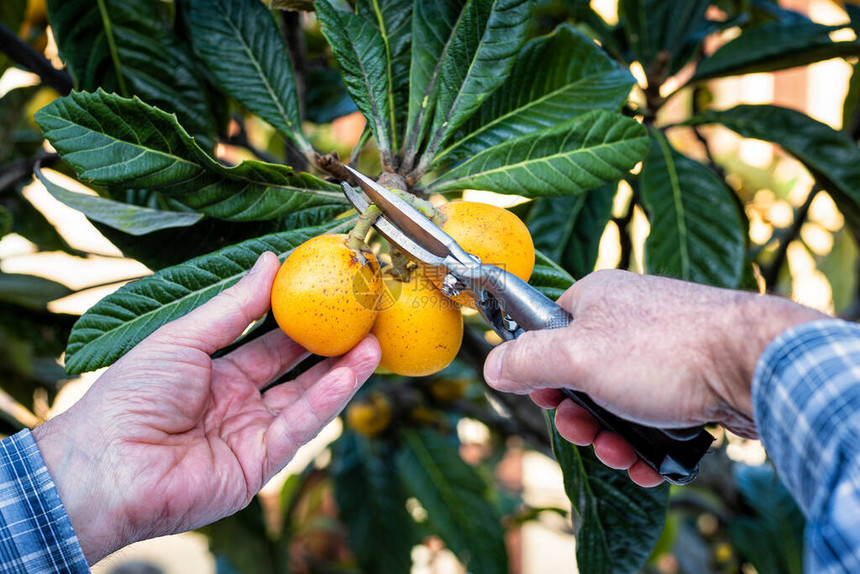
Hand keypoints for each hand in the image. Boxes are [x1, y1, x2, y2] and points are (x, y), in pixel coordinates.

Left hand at [32, 252, 380, 562]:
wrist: (105, 466)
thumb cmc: (131, 395)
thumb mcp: (185, 337)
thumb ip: (234, 305)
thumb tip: (270, 260)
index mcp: (215, 373)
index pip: (269, 342)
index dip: (300, 318)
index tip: (331, 291)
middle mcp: (238, 404)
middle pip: (295, 370)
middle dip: (332, 346)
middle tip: (365, 318)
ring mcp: (250, 435)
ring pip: (306, 399)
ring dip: (341, 373)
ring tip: (375, 342)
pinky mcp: (259, 464)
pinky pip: (299, 427)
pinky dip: (326, 400)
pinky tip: (351, 373)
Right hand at [483, 269, 825, 486]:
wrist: (755, 364)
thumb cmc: (665, 351)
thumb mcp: (578, 357)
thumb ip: (528, 360)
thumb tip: (490, 366)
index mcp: (597, 298)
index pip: (548, 331)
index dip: (541, 371)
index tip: (547, 397)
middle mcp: (629, 318)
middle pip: (582, 375)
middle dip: (580, 416)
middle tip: (587, 433)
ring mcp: (663, 349)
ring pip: (618, 401)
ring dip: (612, 436)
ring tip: (623, 454)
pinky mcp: (691, 378)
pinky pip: (653, 413)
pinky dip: (645, 440)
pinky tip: (648, 462)